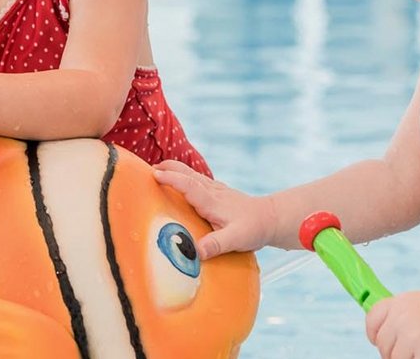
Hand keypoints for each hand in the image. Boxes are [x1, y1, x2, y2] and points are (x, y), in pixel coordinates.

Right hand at [152, 160, 275, 258]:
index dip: (171, 179)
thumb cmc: (253, 228)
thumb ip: (215, 245)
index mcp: (212, 201)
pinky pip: (196, 180)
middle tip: (147, 168)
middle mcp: (212, 191)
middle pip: (187, 173)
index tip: (154, 174)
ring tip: (157, 171)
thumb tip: (195, 252)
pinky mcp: (217, 192)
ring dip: (173, 170)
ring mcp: (215, 190)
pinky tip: (179, 181)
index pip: (188, 185)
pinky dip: (183, 176)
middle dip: (168, 168)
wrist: (271, 218)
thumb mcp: (236, 240)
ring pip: (191, 174)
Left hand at [366, 289, 419, 358]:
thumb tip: (382, 341)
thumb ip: (402, 317)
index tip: (380, 343)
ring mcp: (411, 337)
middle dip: (394, 353)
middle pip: (383, 345)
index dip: (375, 335)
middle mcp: (400, 318)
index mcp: (398, 303)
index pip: (372, 321)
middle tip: (414, 353)